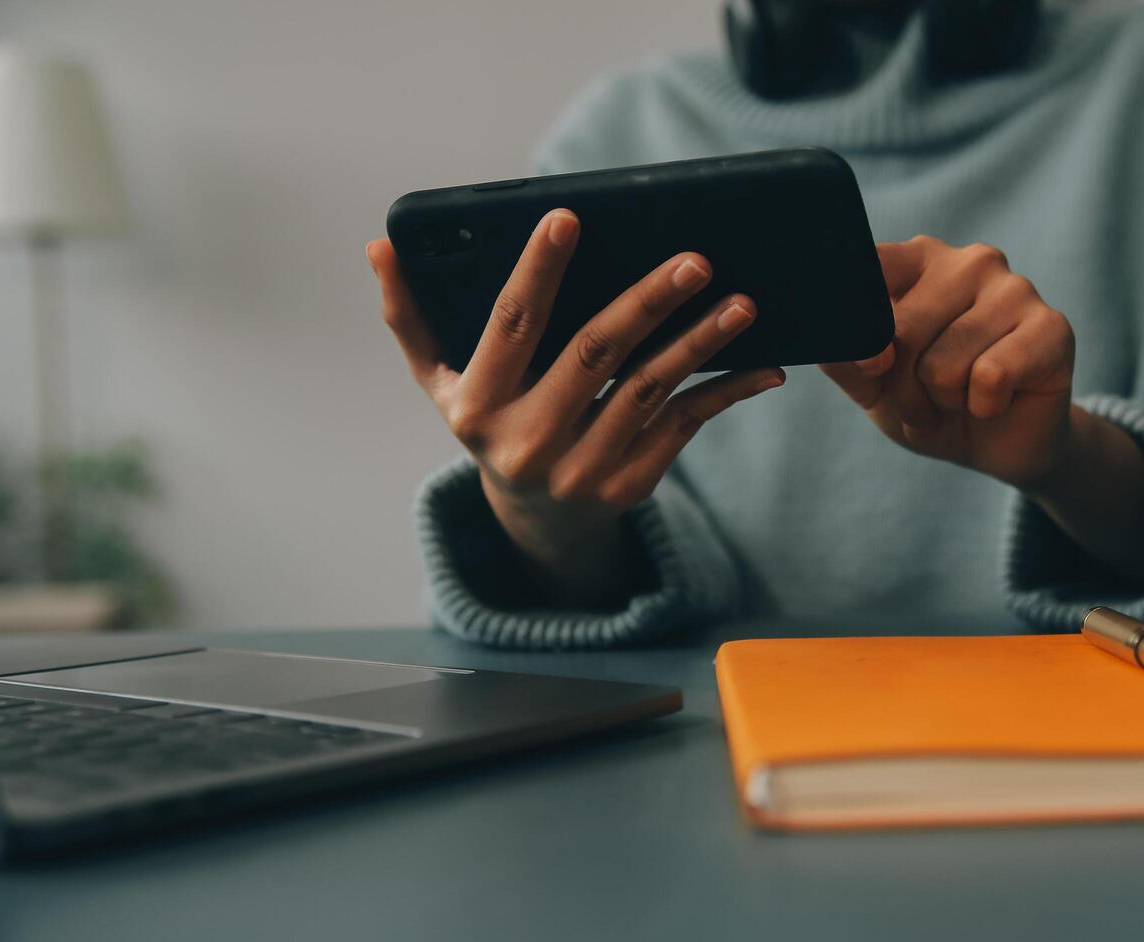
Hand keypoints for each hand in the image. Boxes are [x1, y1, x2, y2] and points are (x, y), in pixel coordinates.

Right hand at [367, 209, 782, 605]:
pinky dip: (725, 393)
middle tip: (694, 258)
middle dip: (647, 301)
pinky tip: (762, 365)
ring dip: (700, 344)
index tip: (568, 217)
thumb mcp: (440, 382)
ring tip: (741, 303)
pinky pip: (684, 427)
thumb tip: (381, 245)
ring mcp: (580, 471)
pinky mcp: (628, 487)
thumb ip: (410, 317)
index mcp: (478, 406)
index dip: (537, 269)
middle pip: (594, 354)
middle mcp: (527, 442)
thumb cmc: (491, 423)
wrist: (535, 521)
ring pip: (650, 391)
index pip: (511, 325)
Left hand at [821, 236, 1076, 490]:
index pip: (866, 270)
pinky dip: (984, 406)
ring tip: (963, 397)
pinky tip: (999, 399)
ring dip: (944, 402)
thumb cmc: (929, 401)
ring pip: (942, 364)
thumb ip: (845, 359)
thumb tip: (857, 346)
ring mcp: (1014, 287)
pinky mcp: (1051, 326)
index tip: (867, 364)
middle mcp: (967, 261)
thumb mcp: (871, 385)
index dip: (855, 329)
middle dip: (903, 388)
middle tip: (927, 397)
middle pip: (899, 332)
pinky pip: (989, 378)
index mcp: (917, 259)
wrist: (999, 444)